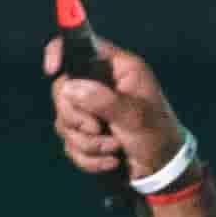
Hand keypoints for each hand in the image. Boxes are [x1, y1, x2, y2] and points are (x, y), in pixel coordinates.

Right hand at [46, 30, 182, 179]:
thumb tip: (69, 88)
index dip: (61, 52)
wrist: (163, 170)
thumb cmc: (158, 135)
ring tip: (115, 146)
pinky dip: (88, 157)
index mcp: (117, 68)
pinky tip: (111, 160)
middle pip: (62, 88)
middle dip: (77, 116)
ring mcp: (90, 109)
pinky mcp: (85, 132)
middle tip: (98, 128)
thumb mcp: (135, 117)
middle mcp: (101, 84)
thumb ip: (104, 100)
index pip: (81, 46)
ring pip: (63, 120)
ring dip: (88, 142)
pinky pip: (69, 143)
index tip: (52, 70)